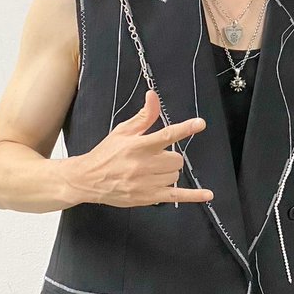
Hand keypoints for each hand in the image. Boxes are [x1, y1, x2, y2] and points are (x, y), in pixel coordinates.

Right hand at [67, 91, 212, 206]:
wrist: (86, 179)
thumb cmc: (106, 153)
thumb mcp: (123, 131)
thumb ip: (144, 116)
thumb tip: (153, 96)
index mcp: (138, 146)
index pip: (166, 135)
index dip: (185, 128)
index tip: (200, 124)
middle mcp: (143, 165)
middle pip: (176, 159)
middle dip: (170, 156)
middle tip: (155, 157)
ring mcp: (146, 183)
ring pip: (175, 175)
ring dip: (169, 171)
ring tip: (151, 170)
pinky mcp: (148, 197)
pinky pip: (176, 196)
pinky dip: (193, 196)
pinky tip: (207, 194)